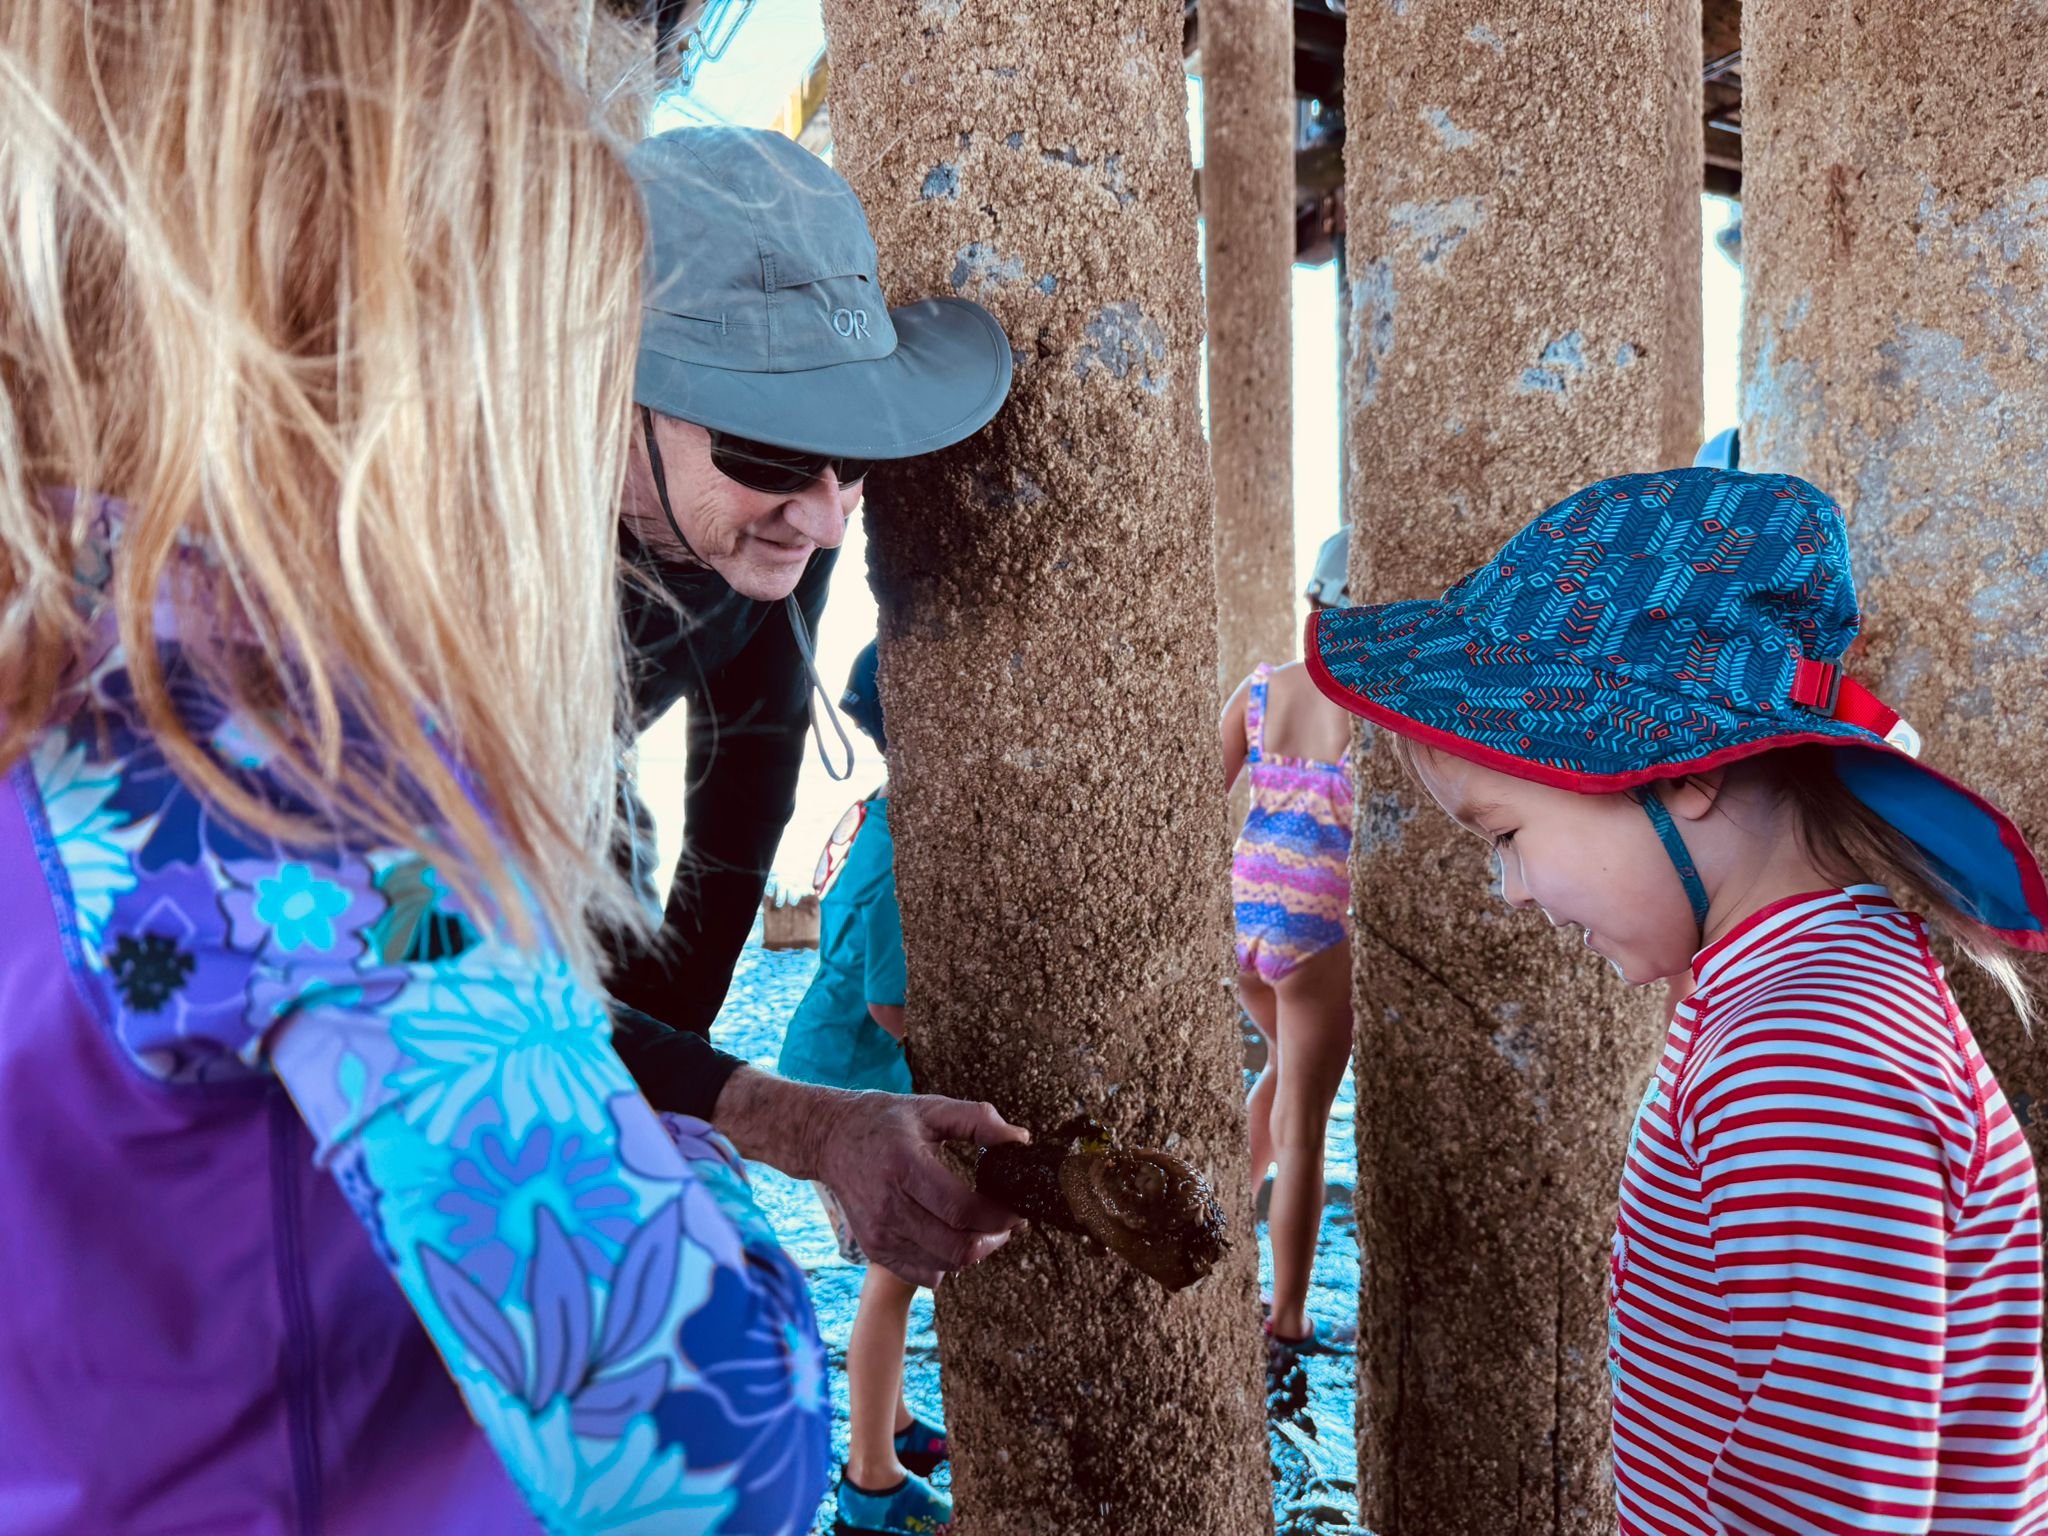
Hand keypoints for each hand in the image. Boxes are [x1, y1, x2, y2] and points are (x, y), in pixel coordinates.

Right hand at [814, 1092, 1029, 1287]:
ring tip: (981, 1226)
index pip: (961, 1209)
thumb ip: (978, 1120)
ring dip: (973, 1251)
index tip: (1018, 1207)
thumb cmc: (886, 1121)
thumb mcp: (931, 1108)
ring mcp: (879, 1233)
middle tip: (1006, 1222)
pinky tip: (951, 1236)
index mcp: (904, 1166)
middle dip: (993, 1239)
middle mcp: (888, 1206)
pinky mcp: (875, 1249)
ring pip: (944, 1265)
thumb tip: (1020, 1140)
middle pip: (956, 1247)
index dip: (998, 1215)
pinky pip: (925, 1275)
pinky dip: (947, 1263)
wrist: (831, 1139)